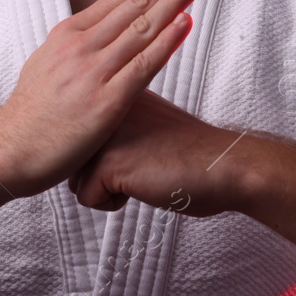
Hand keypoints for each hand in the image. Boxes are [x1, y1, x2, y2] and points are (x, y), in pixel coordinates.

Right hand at [0, 0, 216, 197]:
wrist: (6, 153)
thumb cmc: (28, 116)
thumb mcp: (46, 65)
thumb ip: (75, 47)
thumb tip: (96, 34)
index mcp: (68, 33)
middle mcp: (81, 45)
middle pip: (137, 2)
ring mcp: (93, 71)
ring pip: (143, 26)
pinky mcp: (105, 102)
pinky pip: (142, 66)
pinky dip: (166, 41)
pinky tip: (187, 22)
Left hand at [68, 90, 245, 216]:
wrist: (223, 164)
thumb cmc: (188, 152)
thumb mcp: (144, 124)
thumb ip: (113, 125)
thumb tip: (81, 145)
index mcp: (113, 92)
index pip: (79, 135)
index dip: (101, 156)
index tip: (134, 154)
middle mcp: (103, 106)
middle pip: (73, 158)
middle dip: (100, 175)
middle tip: (141, 165)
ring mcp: (104, 132)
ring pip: (75, 180)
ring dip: (105, 189)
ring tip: (141, 175)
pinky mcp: (108, 161)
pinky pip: (87, 198)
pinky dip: (113, 203)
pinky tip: (143, 186)